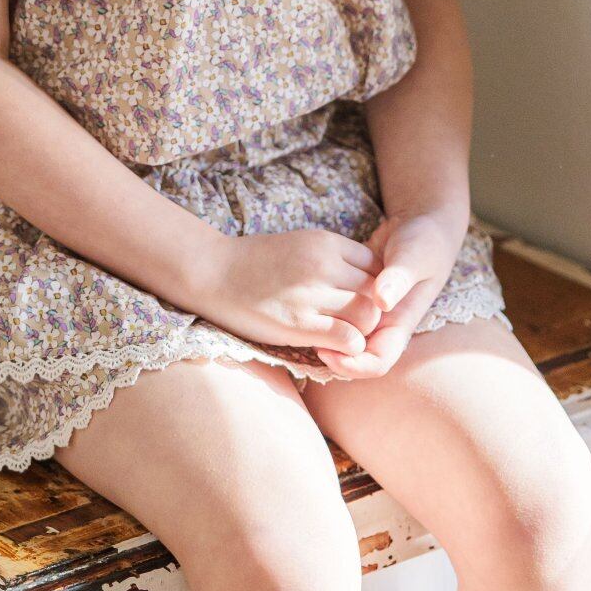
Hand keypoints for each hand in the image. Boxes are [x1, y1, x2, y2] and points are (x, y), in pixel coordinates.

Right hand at [191, 227, 384, 359]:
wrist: (212, 271)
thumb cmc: (257, 261)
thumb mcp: (301, 245)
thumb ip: (333, 260)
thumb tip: (367, 281)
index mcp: (326, 242)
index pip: (378, 266)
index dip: (374, 287)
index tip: (357, 301)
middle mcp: (323, 264)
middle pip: (377, 293)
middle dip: (373, 312)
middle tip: (354, 324)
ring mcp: (311, 293)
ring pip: (368, 316)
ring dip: (361, 332)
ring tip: (342, 336)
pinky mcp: (298, 323)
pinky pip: (347, 339)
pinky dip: (347, 348)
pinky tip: (329, 347)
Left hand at [309, 207, 467, 381]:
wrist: (421, 224)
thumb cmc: (424, 242)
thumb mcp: (415, 257)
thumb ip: (400, 278)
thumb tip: (381, 301)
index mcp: (400, 323)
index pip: (377, 362)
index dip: (353, 365)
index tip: (326, 351)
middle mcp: (383, 323)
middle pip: (355, 356)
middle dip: (332, 354)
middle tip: (304, 338)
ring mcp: (368, 309)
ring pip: (344, 335)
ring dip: (325, 334)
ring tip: (301, 321)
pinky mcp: (355, 293)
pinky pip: (338, 313)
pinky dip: (324, 312)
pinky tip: (306, 300)